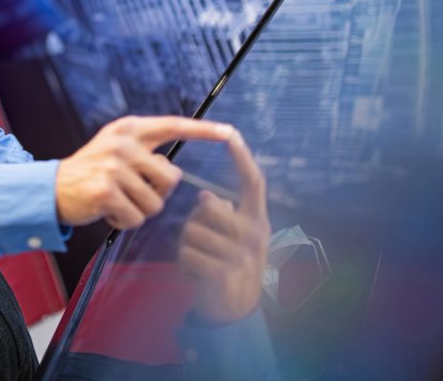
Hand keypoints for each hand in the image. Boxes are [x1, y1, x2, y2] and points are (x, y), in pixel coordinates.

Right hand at [55, 116, 239, 229]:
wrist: (51, 188)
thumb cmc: (90, 171)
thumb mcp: (115, 148)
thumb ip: (144, 151)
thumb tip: (174, 171)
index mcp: (129, 129)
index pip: (173, 125)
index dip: (204, 130)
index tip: (230, 132)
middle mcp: (123, 143)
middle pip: (171, 178)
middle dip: (157, 194)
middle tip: (132, 192)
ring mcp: (114, 166)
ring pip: (155, 203)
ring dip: (139, 211)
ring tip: (117, 202)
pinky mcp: (106, 191)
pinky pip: (136, 218)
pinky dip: (124, 222)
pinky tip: (109, 212)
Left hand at [177, 126, 269, 322]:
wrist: (237, 311)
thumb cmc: (229, 264)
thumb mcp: (234, 236)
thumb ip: (223, 212)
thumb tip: (207, 195)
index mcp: (258, 220)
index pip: (253, 181)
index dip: (242, 156)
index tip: (231, 132)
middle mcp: (255, 235)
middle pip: (210, 206)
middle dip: (194, 219)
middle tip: (199, 238)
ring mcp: (241, 256)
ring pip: (193, 231)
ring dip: (187, 244)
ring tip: (198, 257)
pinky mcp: (223, 275)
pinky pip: (187, 254)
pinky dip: (184, 262)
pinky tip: (194, 271)